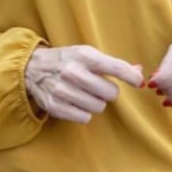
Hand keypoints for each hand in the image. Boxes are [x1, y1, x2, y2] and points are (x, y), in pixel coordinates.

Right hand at [25, 45, 143, 123]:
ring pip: (99, 107)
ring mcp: (63, 90)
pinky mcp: (56, 107)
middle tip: (98, 86)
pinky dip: (83, 112)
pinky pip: (84, 118)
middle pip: (110, 93)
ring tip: (85, 93)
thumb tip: (139, 72)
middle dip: (108, 91)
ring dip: (95, 102)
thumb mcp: (88, 54)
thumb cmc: (68, 60)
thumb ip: (114, 64)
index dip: (131, 76)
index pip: (115, 68)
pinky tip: (75, 102)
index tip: (138, 82)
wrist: (33, 67)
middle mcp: (73, 72)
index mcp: (84, 56)